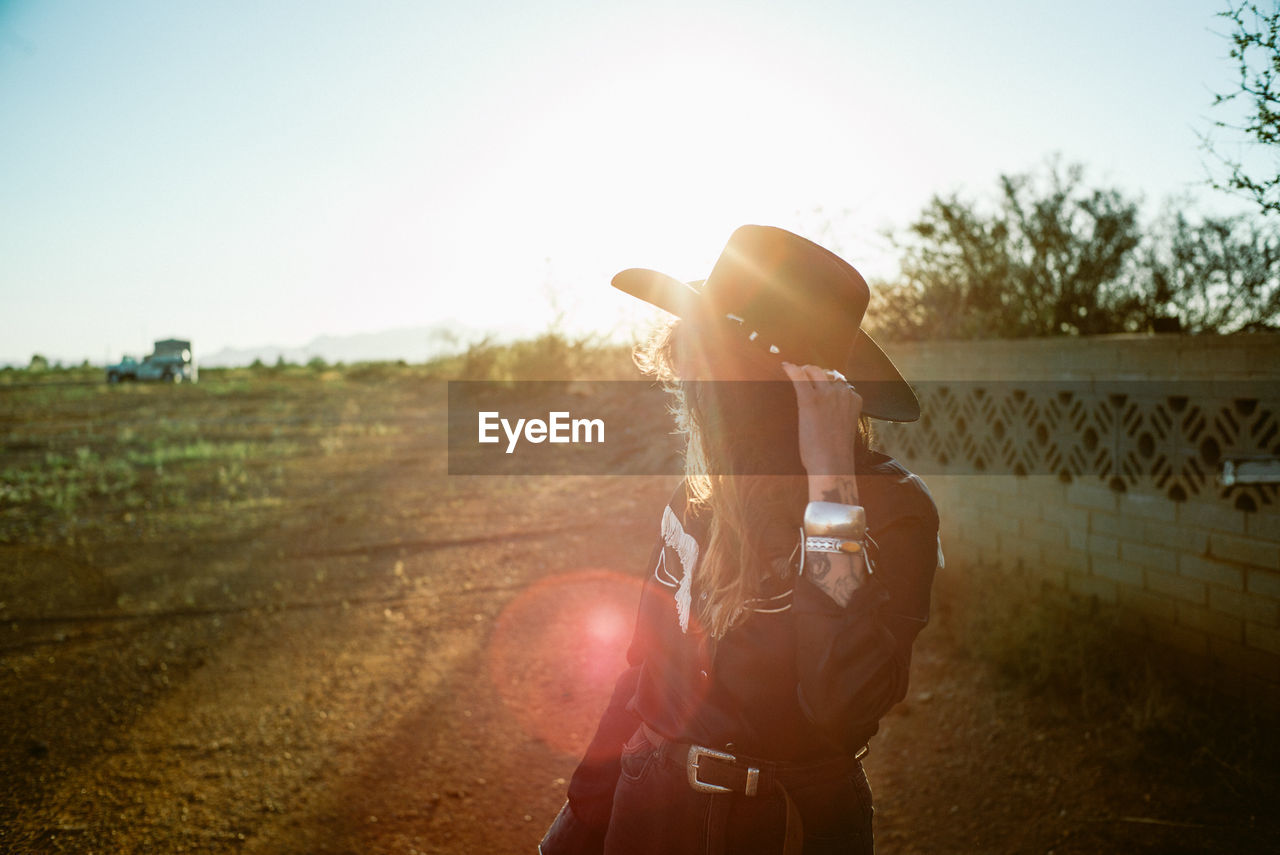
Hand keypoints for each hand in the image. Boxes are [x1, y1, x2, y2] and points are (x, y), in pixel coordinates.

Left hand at [780, 362, 862, 476]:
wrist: (832, 464)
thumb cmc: (836, 452)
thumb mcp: (845, 427)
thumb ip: (840, 413)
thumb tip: (827, 410)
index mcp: (854, 399)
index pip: (840, 383)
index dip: (828, 384)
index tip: (819, 386)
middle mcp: (842, 393)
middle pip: (827, 373)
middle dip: (816, 374)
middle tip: (806, 377)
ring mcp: (827, 394)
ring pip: (814, 371)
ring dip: (805, 371)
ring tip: (797, 372)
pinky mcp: (810, 399)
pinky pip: (799, 378)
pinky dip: (791, 370)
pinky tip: (785, 367)